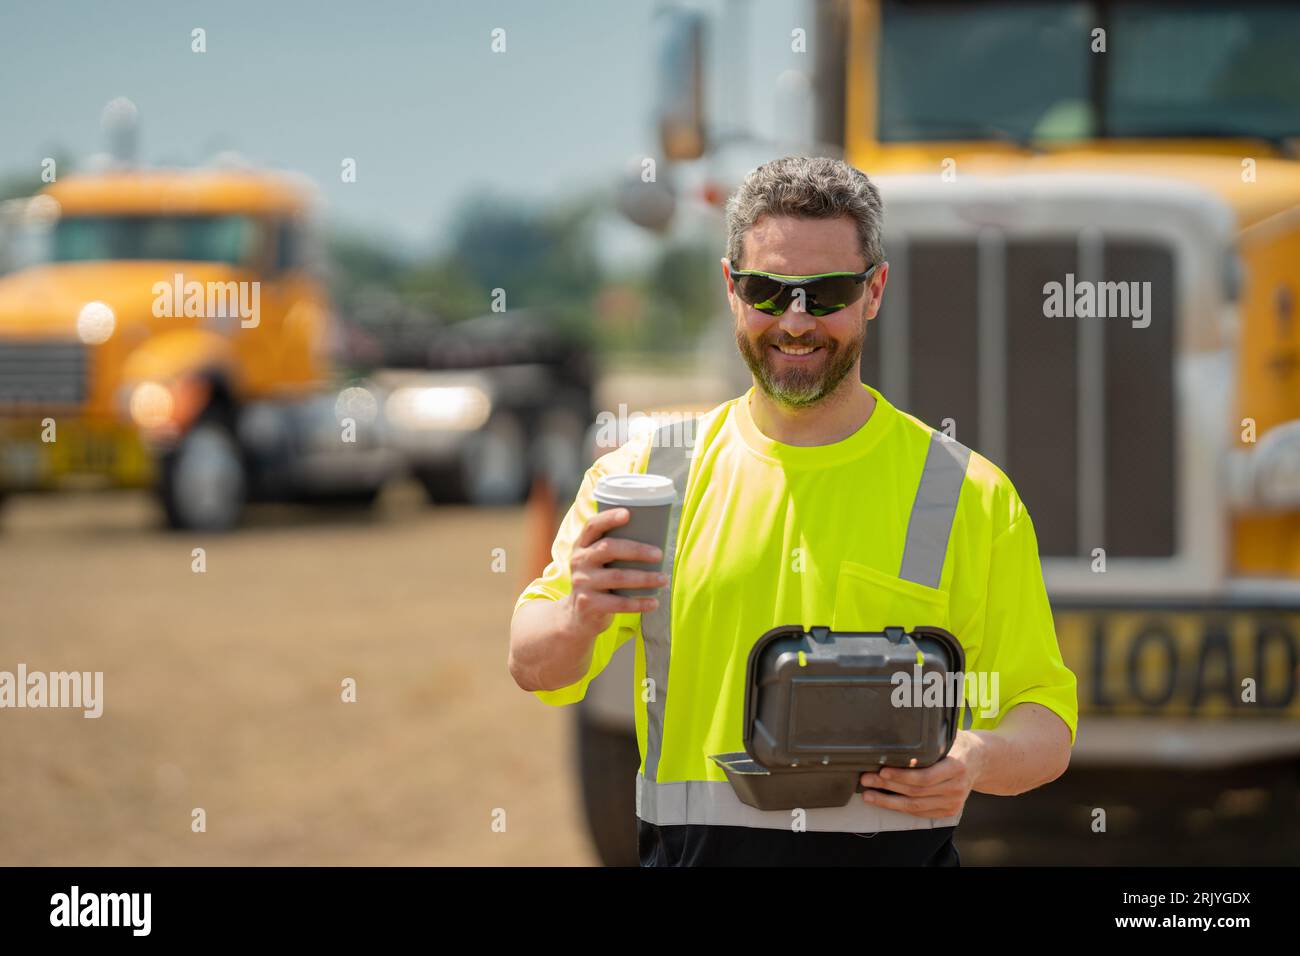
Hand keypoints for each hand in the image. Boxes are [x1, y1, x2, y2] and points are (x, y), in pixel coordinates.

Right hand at [562, 507, 667, 640]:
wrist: (578, 616)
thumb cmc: (600, 581)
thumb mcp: (599, 563)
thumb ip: (617, 550)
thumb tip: (658, 538)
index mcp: (583, 545)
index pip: (592, 526)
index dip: (608, 518)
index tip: (627, 514)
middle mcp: (579, 561)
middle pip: (608, 549)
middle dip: (637, 550)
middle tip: (659, 555)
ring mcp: (582, 583)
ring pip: (617, 577)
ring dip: (644, 578)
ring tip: (663, 579)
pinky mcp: (588, 604)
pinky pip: (618, 603)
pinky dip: (639, 603)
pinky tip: (654, 602)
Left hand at [857, 731, 987, 818]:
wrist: (981, 760)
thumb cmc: (958, 744)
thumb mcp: (948, 736)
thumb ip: (929, 739)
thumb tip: (899, 729)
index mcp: (956, 767)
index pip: (925, 776)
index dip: (902, 776)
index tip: (882, 771)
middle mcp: (956, 788)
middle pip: (916, 792)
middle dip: (887, 787)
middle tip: (866, 779)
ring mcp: (953, 802)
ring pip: (915, 807)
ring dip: (888, 802)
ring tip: (868, 794)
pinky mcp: (948, 811)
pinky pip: (920, 813)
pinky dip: (900, 808)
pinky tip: (884, 802)